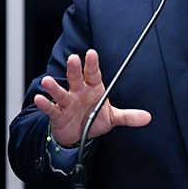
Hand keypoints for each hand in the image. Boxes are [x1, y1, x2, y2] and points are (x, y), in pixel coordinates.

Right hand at [33, 49, 151, 146]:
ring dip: (54, 87)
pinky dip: (45, 104)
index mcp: (93, 88)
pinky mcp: (57, 114)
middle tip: (73, 59)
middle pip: (76, 78)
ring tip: (48, 81)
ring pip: (60, 92)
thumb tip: (147, 117)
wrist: (78, 135)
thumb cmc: (93, 119)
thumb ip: (128, 116)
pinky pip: (51, 109)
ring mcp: (67, 102)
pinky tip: (40, 98)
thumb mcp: (112, 117)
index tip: (92, 53)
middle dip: (74, 69)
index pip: (93, 73)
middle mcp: (78, 92)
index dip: (92, 64)